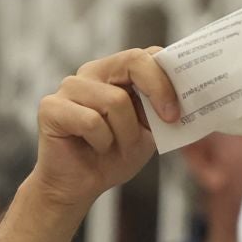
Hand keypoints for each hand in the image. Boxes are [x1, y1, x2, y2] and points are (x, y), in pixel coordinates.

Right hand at [29, 48, 178, 211]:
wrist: (79, 186)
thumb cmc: (113, 156)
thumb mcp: (147, 132)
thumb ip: (161, 111)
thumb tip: (190, 98)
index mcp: (115, 73)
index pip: (146, 55)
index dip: (169, 76)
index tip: (181, 108)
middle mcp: (91, 73)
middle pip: (133, 61)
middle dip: (158, 90)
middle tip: (169, 119)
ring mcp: (69, 87)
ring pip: (115, 101)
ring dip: (125, 134)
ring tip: (116, 147)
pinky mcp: (51, 107)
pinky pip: (91, 122)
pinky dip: (102, 142)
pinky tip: (94, 149)